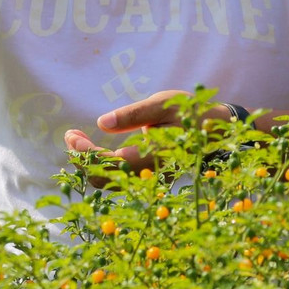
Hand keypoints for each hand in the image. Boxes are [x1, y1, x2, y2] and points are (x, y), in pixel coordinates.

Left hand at [64, 90, 229, 181]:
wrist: (217, 130)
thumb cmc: (191, 113)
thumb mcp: (162, 104)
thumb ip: (133, 114)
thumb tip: (102, 123)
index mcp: (151, 158)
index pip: (107, 164)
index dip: (84, 152)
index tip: (71, 134)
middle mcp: (148, 175)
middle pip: (103, 180)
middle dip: (81, 159)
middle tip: (71, 135)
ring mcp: (149, 180)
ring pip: (110, 183)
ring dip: (89, 164)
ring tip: (78, 140)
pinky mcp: (149, 178)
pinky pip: (119, 180)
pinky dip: (101, 167)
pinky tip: (94, 150)